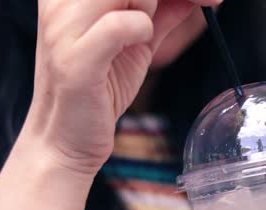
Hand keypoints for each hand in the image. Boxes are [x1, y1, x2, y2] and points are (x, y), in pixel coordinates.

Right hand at [21, 0, 219, 175]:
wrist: (66, 139)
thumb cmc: (100, 87)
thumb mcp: (137, 41)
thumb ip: (164, 11)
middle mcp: (60, 0)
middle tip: (205, 0)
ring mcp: (63, 25)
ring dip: (149, 6)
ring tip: (144, 31)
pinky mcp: (74, 57)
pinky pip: (123, 24)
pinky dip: (141, 30)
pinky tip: (139, 42)